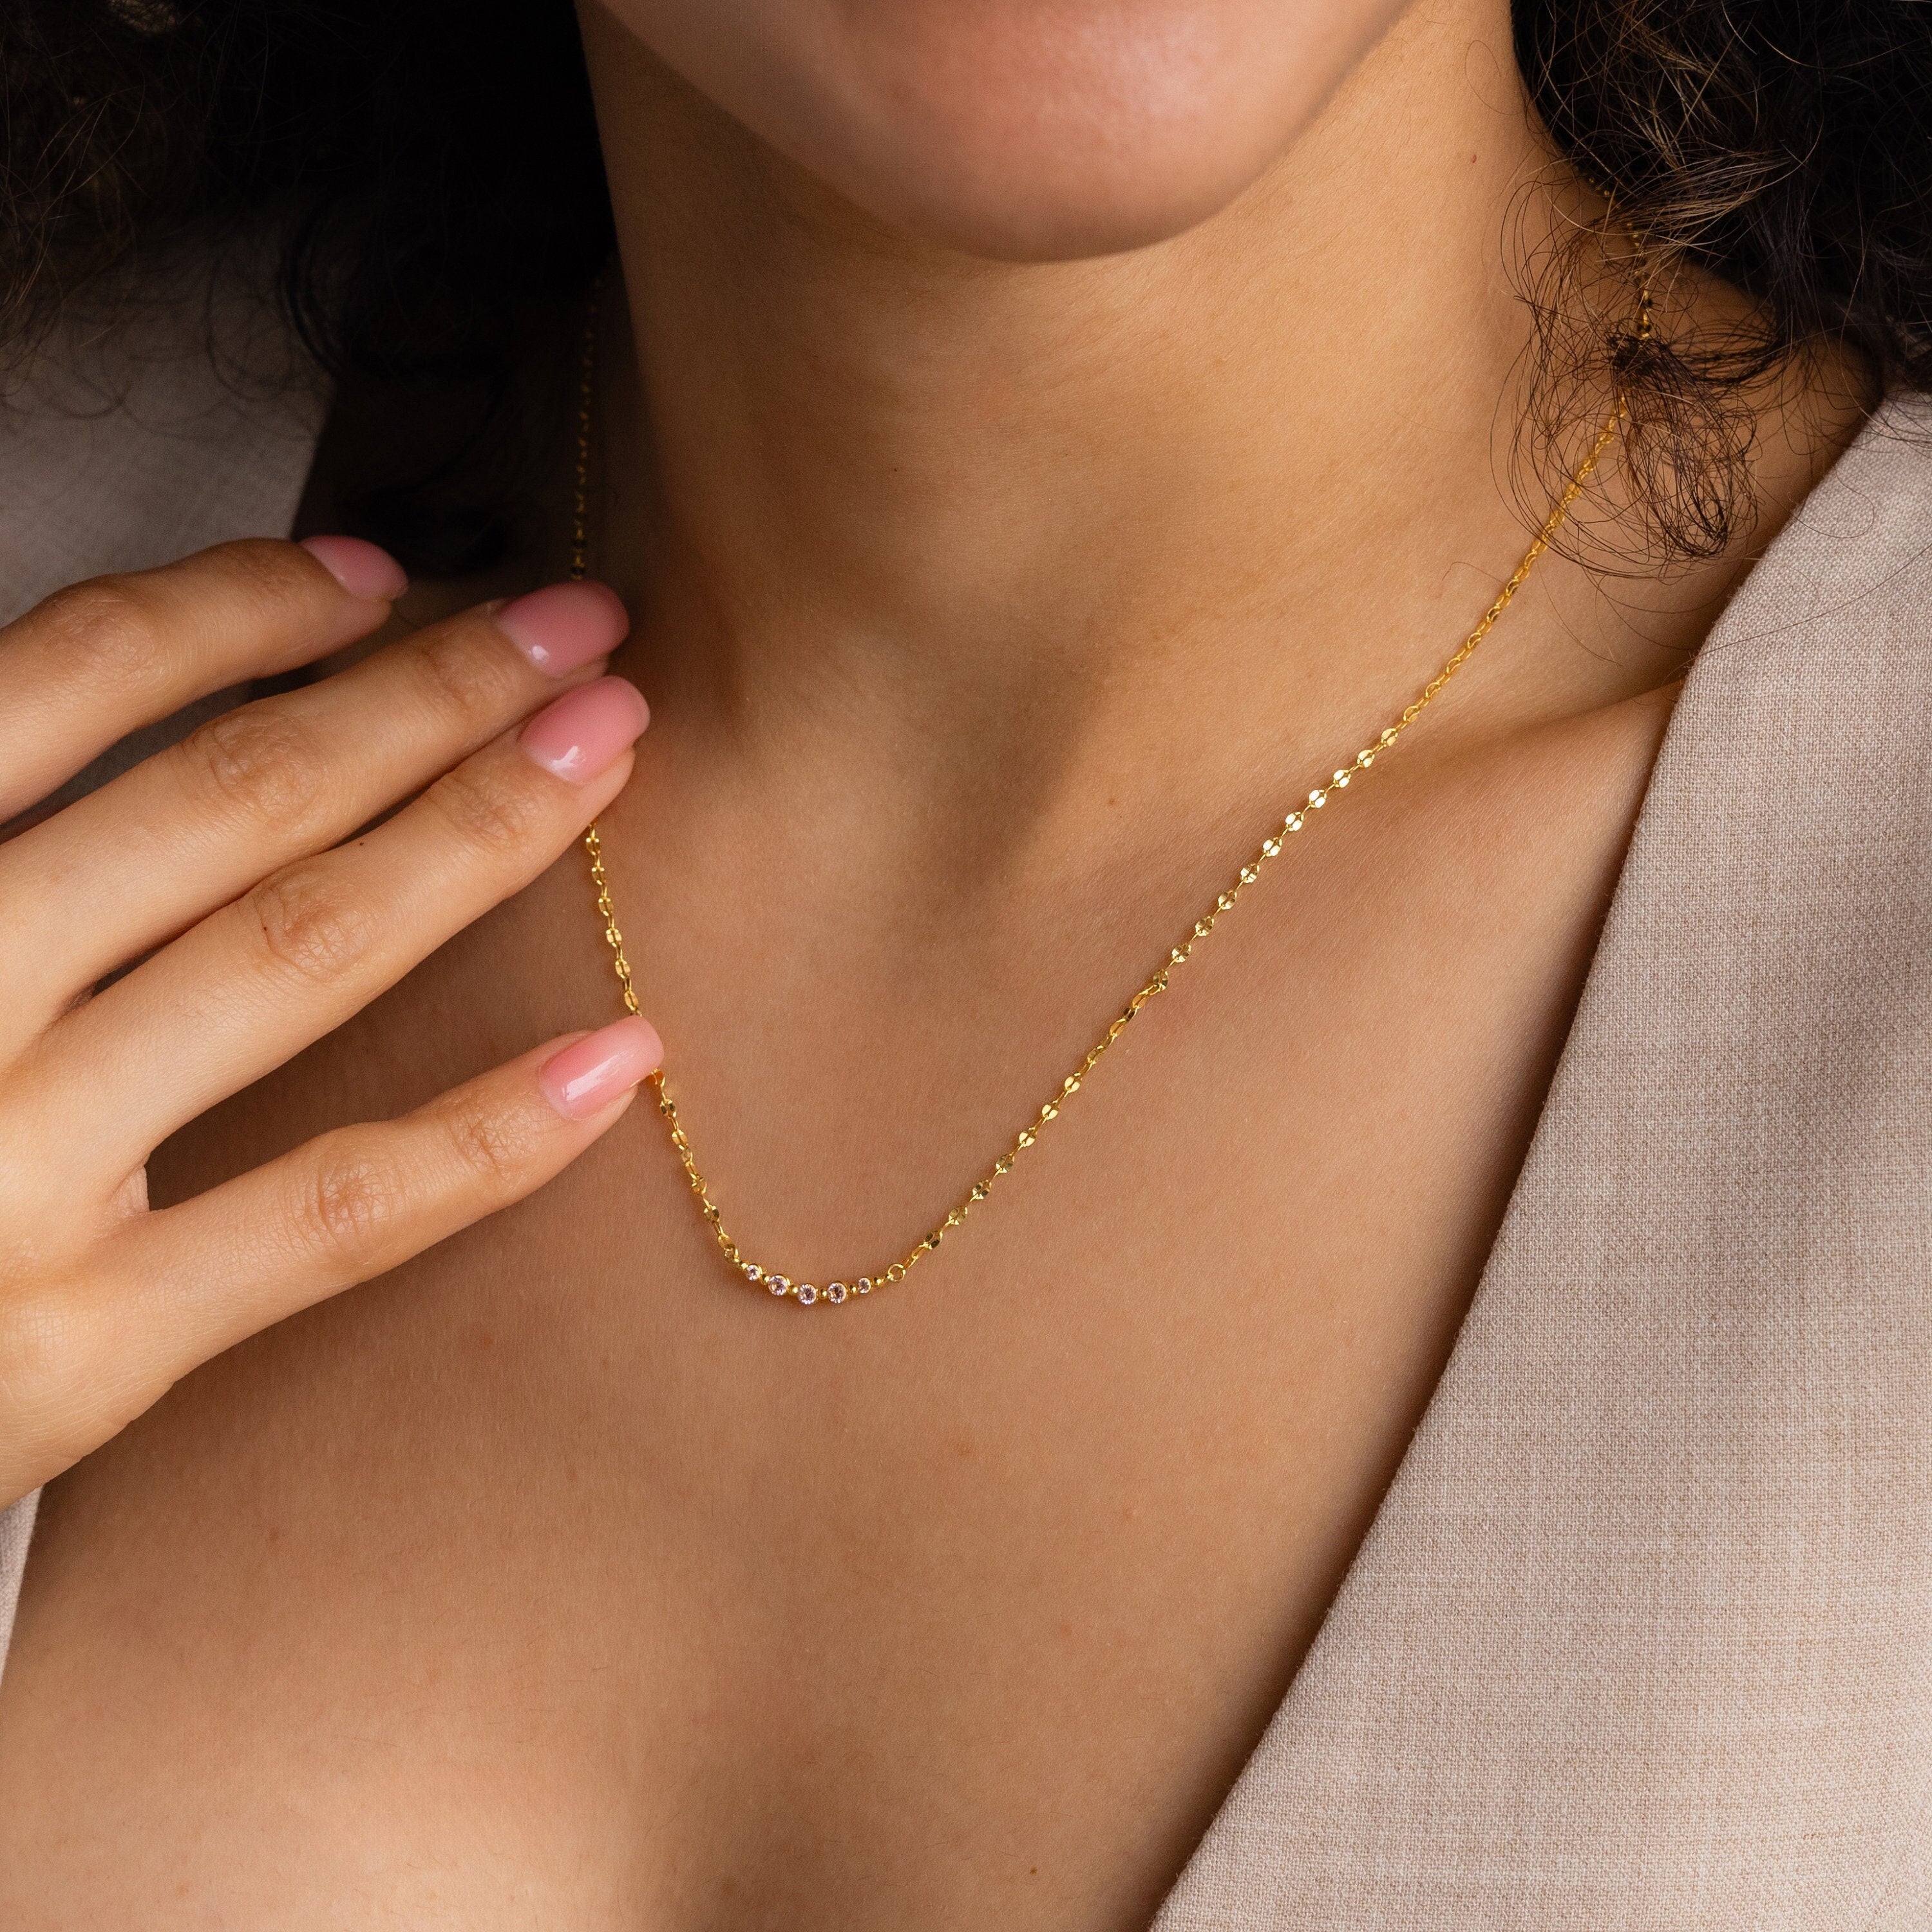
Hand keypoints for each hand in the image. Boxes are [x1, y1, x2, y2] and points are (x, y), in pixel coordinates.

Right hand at [0, 537, 661, 1507]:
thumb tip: (99, 683)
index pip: (72, 677)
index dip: (244, 607)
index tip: (385, 573)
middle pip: (228, 796)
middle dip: (427, 694)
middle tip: (582, 624)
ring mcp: (8, 1173)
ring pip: (293, 955)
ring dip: (476, 837)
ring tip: (613, 747)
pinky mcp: (76, 1350)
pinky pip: (322, 1217)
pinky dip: (486, 1137)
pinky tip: (624, 1055)